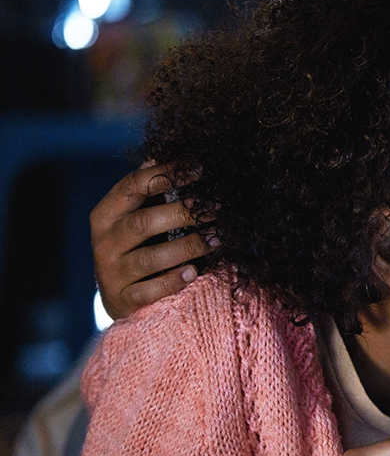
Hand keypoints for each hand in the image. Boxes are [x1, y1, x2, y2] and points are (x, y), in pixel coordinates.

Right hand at [91, 162, 213, 319]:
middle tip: (218, 207)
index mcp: (106, 215)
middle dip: (183, 213)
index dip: (166, 174)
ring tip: (217, 238)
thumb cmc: (136, 249)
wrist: (120, 301)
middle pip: (143, 222)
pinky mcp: (124, 300)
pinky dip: (173, 281)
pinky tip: (195, 272)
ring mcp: (112, 273)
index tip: (200, 169)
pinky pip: (150, 291)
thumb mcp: (135, 220)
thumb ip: (147, 194)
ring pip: (149, 258)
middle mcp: (105, 242)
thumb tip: (161, 154)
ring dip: (188, 247)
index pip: (132, 186)